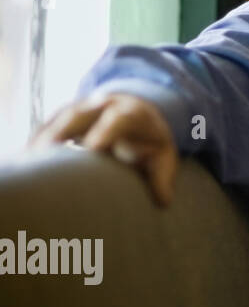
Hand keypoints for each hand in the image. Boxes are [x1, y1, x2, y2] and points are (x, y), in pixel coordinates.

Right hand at [28, 92, 177, 207]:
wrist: (139, 115)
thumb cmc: (151, 144)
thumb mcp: (163, 157)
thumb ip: (162, 177)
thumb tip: (163, 201)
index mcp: (132, 113)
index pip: (119, 119)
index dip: (106, 131)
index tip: (92, 148)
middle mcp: (103, 105)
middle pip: (79, 114)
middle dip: (63, 131)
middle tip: (45, 155)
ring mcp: (81, 108)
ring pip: (57, 120)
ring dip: (44, 138)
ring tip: (30, 161)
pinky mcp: (64, 116)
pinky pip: (47, 126)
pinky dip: (37, 141)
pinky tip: (27, 160)